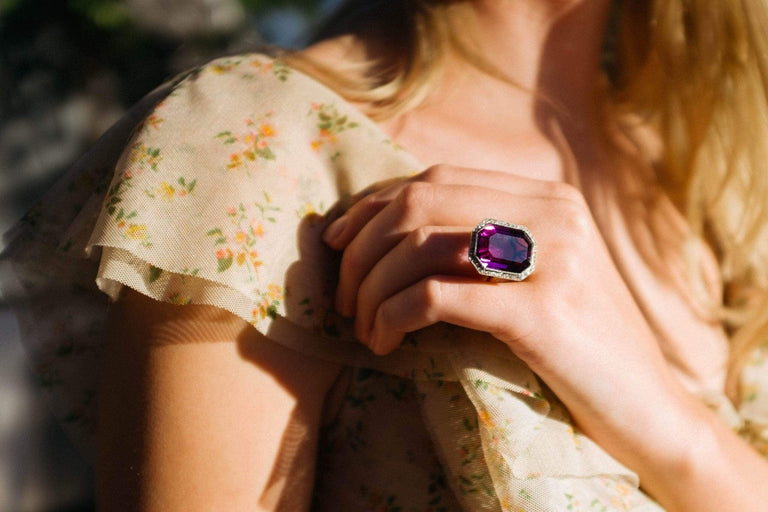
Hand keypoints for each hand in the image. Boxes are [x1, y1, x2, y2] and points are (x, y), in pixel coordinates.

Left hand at [322, 164, 698, 472]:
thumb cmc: (581, 345)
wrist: (649, 408)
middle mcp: (552, 212)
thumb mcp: (540, 275)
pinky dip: (393, 316)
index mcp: (548, 196)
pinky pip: (436, 296)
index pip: (434, 178)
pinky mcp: (543, 312)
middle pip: (418, 202)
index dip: (372, 206)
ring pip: (419, 245)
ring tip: (362, 327)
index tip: (338, 244)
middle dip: (362, 250)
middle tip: (345, 299)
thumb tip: (391, 234)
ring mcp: (552, 257)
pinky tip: (386, 343)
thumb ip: (486, 240)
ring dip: (371, 289)